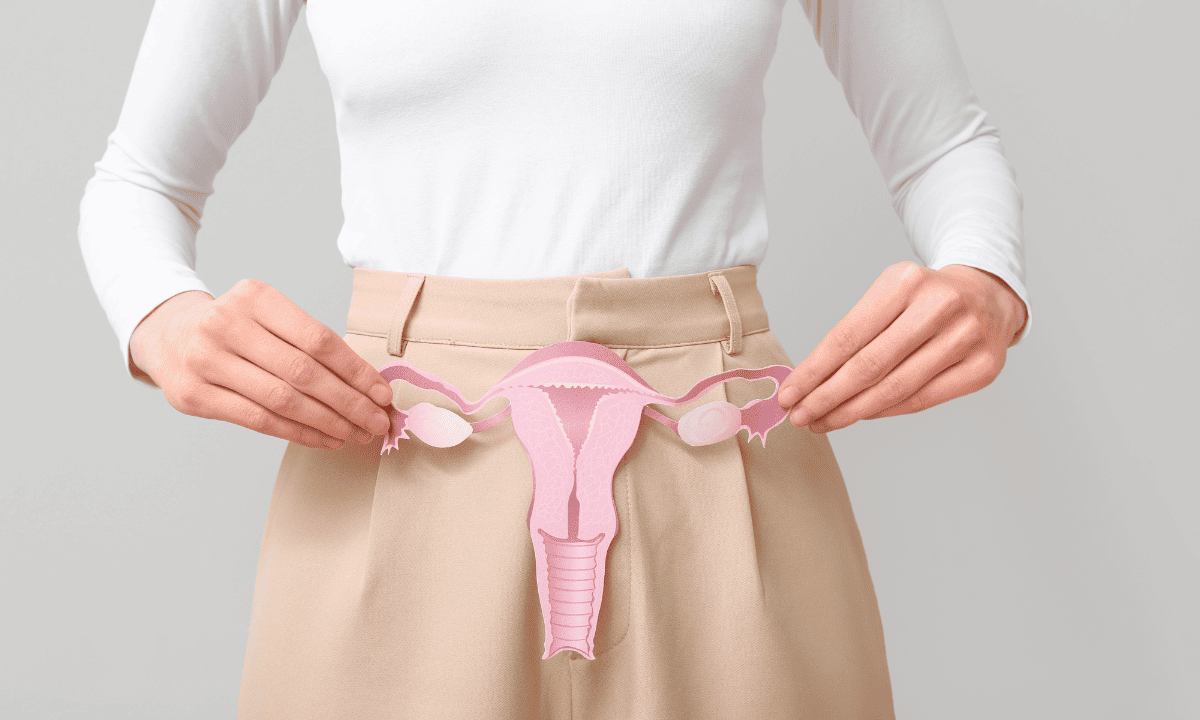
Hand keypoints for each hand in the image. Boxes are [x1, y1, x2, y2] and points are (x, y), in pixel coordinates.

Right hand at [128, 280, 395, 449]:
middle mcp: (227, 324)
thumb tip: (367, 386)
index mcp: (255, 297)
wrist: (168, 334)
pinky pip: (259, 420)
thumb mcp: (267, 316)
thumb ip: (309, 343)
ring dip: (328, 423)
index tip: (382, 394)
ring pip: (283, 400)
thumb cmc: (235, 329)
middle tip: (377, 422)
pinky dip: (299, 433)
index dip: (356, 371)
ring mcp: (206, 360)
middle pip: (304, 373)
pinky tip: (325, 439)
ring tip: (356, 434)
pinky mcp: (194, 395)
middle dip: (349, 403)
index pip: (318, 339)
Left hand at [776, 261, 1026, 433]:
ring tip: (823, 422)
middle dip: (827, 397)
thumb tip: (809, 380)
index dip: (814, 371)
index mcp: (906, 282)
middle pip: (869, 366)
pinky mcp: (983, 367)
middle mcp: (940, 307)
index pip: (848, 336)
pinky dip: (886, 411)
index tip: (788, 393)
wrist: (987, 293)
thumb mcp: (889, 294)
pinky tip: (860, 416)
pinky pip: (922, 399)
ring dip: (852, 411)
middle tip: (800, 416)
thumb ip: (855, 333)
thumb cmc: (925, 298)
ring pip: (895, 388)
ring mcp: (967, 337)